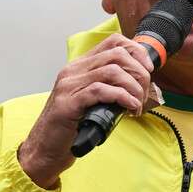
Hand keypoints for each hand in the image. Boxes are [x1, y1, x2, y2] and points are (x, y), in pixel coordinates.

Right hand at [18, 33, 154, 188]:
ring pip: (112, 71)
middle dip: (139, 73)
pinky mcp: (68, 103)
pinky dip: (122, 97)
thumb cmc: (71, 127)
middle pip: (117, 55)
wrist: (44, 149)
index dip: (136, 51)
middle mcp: (73, 71)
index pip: (113, 42)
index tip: (148, 69)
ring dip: (133, 88)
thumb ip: (109, 87)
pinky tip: (130, 108)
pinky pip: (101, 91)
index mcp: (80, 67)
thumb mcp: (92, 100)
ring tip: (137, 104)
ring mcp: (69, 86)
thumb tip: (140, 84)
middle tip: (144, 93)